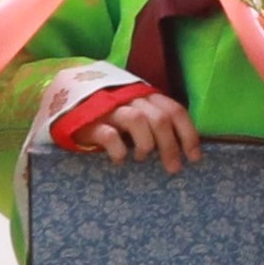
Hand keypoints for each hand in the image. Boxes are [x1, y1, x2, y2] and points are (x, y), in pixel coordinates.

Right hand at [72, 88, 197, 165]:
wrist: (69, 105)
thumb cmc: (110, 114)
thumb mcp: (135, 112)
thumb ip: (155, 121)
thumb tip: (184, 147)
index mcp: (146, 96)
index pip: (175, 110)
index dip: (188, 134)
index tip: (194, 157)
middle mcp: (130, 99)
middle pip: (159, 118)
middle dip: (171, 145)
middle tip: (173, 168)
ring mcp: (109, 109)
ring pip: (136, 120)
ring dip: (146, 144)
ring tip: (142, 158)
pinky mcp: (90, 123)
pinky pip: (109, 135)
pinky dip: (119, 150)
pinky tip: (120, 160)